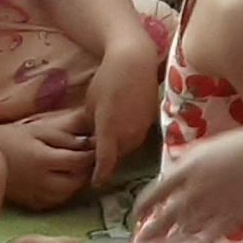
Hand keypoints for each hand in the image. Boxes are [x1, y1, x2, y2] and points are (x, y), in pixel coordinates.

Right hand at [0, 116, 96, 209]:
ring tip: (76, 169)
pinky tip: (61, 180)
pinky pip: (55, 201)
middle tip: (89, 159)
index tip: (98, 147)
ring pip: (67, 194)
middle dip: (86, 171)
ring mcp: (34, 195)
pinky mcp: (30, 203)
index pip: (78, 162)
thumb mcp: (40, 131)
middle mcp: (40, 181)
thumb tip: (91, 144)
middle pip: (76, 182)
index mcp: (43, 160)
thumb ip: (66, 139)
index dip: (91, 155)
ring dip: (76, 183)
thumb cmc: (12, 137)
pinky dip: (63, 192)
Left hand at [84, 39, 159, 182]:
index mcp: (110, 131)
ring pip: (129, 147)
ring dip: (120, 147)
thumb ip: (92, 126)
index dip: (100, 175)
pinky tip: (123, 124)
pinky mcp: (152, 120)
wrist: (135, 60)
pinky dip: (129, 136)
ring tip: (109, 136)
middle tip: (96, 153)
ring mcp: (143, 128)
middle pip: (118, 156)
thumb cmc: (107, 79)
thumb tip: (93, 141)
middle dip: (108, 158)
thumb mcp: (90, 104)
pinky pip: (138, 136)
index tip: (95, 183)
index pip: (105, 163)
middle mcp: (129, 134)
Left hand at [133, 124, 242, 242]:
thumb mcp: (206, 147)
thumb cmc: (242, 143)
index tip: (136, 217)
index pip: (153, 194)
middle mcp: (194, 192)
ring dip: (172, 241)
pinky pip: (208, 239)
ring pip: (185, 231)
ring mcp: (212, 208)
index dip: (141, 209)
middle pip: (164, 219)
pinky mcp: (230, 220)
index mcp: (185, 170)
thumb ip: (185, 165)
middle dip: (150, 234)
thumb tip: (170, 179)